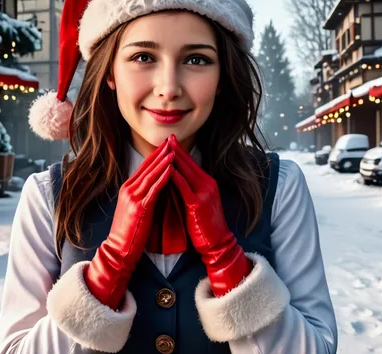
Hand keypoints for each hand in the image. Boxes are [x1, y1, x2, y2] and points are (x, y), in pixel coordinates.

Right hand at [85, 139, 173, 308]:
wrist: (119, 250)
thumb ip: (143, 195)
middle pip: (147, 166)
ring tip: (174, 150)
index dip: (156, 155)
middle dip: (161, 153)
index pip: (144, 166)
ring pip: (150, 175)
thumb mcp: (134, 208)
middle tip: (172, 141)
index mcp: (127, 188)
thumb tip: (156, 185)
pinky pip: (153, 188)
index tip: (167, 145)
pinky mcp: (139, 207)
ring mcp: (132, 197)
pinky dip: (163, 177)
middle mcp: (128, 189)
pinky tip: (171, 170)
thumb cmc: (130, 232)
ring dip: (163, 162)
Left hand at [167, 135, 251, 296]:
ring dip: (174, 159)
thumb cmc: (204, 225)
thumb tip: (173, 178)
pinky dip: (175, 177)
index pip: (191, 162)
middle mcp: (208, 184)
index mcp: (208, 182)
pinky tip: (166, 170)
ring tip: (163, 148)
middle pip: (189, 162)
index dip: (180, 150)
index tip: (170, 140)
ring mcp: (204, 193)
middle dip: (177, 150)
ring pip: (186, 171)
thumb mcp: (198, 202)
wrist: (218, 243)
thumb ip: (189, 188)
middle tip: (166, 137)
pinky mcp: (198, 204)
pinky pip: (184, 187)